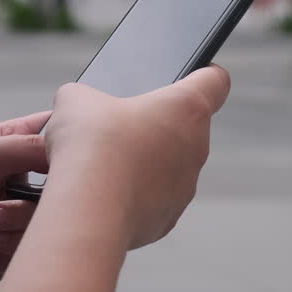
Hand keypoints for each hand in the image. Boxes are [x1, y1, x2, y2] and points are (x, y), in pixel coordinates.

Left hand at [0, 112, 49, 291]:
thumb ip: (18, 147)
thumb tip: (63, 146)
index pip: (43, 138)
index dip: (62, 142)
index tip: (72, 151)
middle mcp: (6, 184)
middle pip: (55, 184)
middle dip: (46, 189)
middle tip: (26, 191)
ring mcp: (6, 220)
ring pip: (45, 219)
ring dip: (20, 217)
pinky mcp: (1, 255)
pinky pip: (30, 251)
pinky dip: (17, 245)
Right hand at [43, 65, 230, 248]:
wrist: (87, 213)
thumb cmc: (90, 147)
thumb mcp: (76, 100)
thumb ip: (86, 95)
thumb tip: (81, 108)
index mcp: (187, 108)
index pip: (215, 81)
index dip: (202, 73)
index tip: (188, 74)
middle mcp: (196, 148)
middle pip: (182, 127)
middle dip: (150, 123)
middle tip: (115, 122)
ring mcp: (184, 187)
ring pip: (165, 166)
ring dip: (138, 160)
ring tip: (98, 160)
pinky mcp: (166, 219)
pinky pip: (150, 198)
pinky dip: (129, 193)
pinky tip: (98, 190)